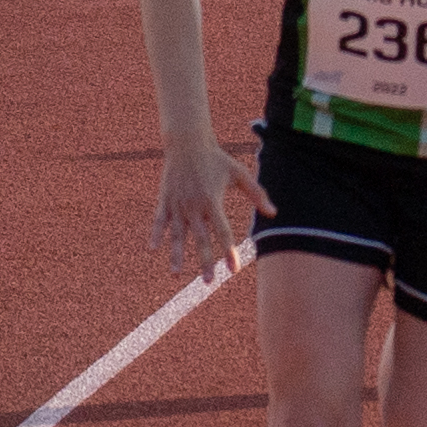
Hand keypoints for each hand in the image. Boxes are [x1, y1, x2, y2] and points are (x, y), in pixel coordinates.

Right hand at [152, 136, 270, 280]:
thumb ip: (257, 194)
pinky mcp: (165, 200)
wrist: (188, 144)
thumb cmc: (217, 160)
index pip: (223, 232)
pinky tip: (153, 249)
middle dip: (204, 261)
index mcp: (213, 201)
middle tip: (208, 282)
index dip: (228, 251)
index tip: (233, 269)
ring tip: (176, 275)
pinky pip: (158, 221)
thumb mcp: (240, 174)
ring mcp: (177, 204)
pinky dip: (155, 234)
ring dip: (176, 255)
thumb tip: (274, 213)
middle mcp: (194, 206)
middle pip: (200, 239)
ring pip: (177, 234)